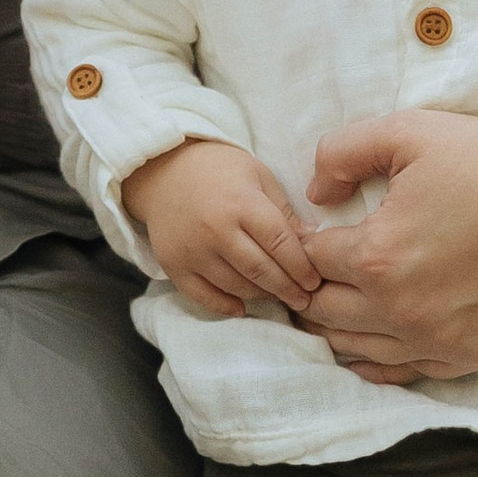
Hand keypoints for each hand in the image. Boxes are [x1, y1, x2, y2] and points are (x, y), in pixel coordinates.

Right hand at [122, 141, 321, 320]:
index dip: (301, 267)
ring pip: (236, 286)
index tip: (315, 281)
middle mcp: (216, 230)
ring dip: (262, 296)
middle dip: (288, 289)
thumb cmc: (218, 169)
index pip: (280, 243)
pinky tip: (242, 307)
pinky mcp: (174, 264)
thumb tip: (312, 242)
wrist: (162, 170)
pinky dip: (225, 306)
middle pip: (261, 271)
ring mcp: (193, 250)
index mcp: (241, 203)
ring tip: (277, 296)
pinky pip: (203, 296)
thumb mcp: (258, 176)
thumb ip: (283, 211)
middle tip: (304, 299)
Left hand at [299, 109, 477, 384]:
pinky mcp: (465, 357)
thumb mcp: (407, 132)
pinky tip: (367, 336)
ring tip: (334, 298)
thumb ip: (342, 152)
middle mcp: (400, 312)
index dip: (306, 240)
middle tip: (313, 267)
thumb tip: (315, 193)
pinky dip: (375, 355)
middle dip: (310, 286)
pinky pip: (400, 371)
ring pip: (353, 348)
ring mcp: (434, 342)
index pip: (312, 260)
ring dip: (335, 324)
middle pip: (322, 312)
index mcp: (377, 258)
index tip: (313, 229)